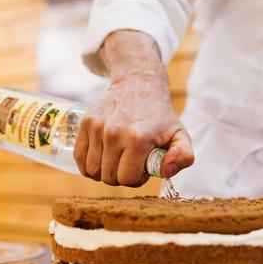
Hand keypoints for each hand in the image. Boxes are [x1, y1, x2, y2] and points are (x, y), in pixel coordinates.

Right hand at [74, 30, 193, 185]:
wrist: (138, 85)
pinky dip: (88, 164)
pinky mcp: (85, 123)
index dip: (137, 179)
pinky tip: (102, 158)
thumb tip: (167, 171)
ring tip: (118, 158)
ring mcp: (97, 127)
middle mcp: (114, 133)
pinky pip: (79, 158)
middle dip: (121, 176)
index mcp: (139, 139)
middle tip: (131, 163)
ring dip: (105, 170)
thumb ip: (183, 156)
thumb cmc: (160, 117)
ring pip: (92, 170)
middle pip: (109, 177)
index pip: (128, 178)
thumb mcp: (180, 135)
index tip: (142, 168)